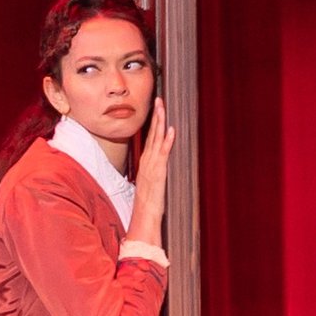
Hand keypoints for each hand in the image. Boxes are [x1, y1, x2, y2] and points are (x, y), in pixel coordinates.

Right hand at [128, 99, 174, 245]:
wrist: (144, 216)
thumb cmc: (148, 202)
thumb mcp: (150, 183)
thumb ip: (153, 173)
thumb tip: (157, 168)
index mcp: (146, 162)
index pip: (149, 138)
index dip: (153, 123)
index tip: (156, 109)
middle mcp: (148, 161)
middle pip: (151, 134)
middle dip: (156, 116)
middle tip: (159, 99)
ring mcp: (152, 166)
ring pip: (156, 139)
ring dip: (160, 123)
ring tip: (162, 107)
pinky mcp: (158, 172)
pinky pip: (163, 154)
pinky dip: (167, 141)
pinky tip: (171, 130)